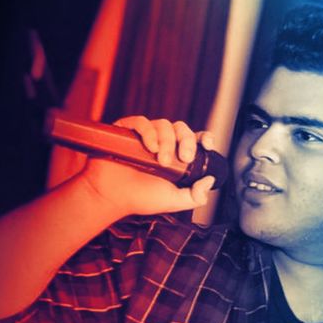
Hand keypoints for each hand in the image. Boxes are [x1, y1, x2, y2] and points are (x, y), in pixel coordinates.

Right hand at [82, 116, 215, 216]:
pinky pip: (142, 121)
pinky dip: (149, 132)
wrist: (112, 198)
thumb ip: (195, 196)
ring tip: (160, 161)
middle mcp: (163, 143)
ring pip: (164, 124)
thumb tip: (210, 179)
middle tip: (183, 158)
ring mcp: (145, 136)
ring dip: (166, 141)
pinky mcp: (127, 131)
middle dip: (186, 141)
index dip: (204, 138)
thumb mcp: (174, 201)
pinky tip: (150, 147)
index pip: (195, 139)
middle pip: (182, 129)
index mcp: (176, 157)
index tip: (208, 145)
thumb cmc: (141, 199)